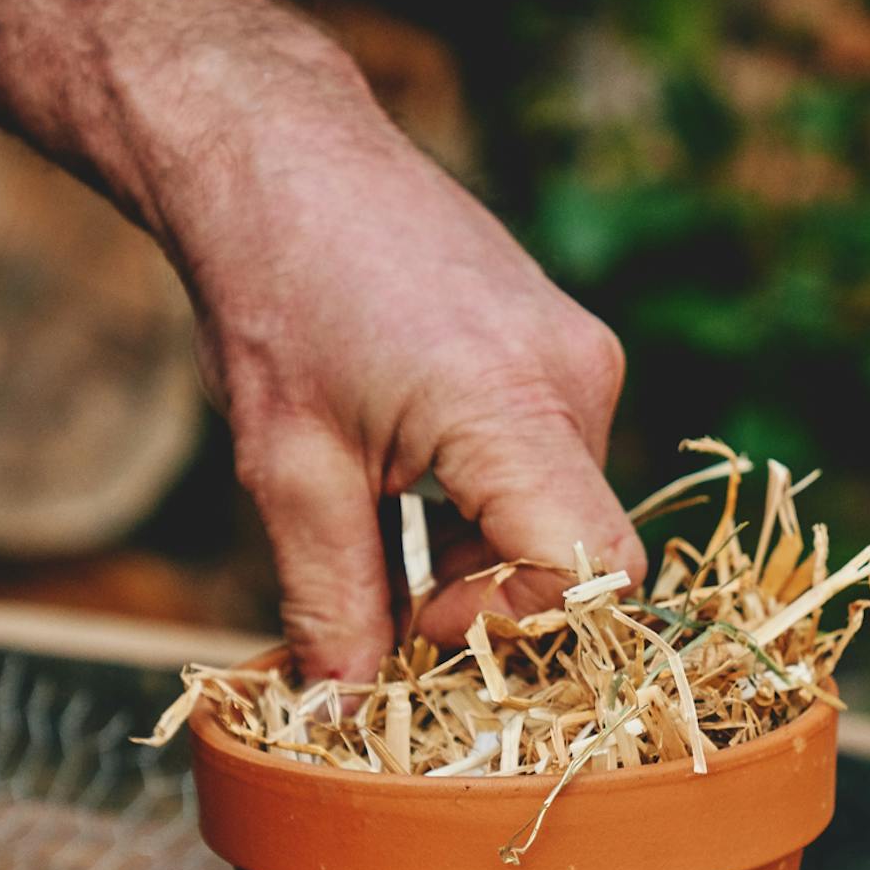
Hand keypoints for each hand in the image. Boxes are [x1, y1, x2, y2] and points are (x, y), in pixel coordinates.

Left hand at [145, 14, 644, 681]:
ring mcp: (579, 355)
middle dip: (492, 602)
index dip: (520, 629)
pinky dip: (492, 504)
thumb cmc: (274, 294)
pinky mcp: (565, 346)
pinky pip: (553, 463)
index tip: (422, 620)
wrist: (274, 152)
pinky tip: (412, 482)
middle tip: (393, 605)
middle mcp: (576, 377)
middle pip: (579, 551)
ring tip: (385, 526)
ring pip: (563, 512)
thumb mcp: (289, 472)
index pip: (595, 573)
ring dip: (487, 554)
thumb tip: (341, 716)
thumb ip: (332, 603)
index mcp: (514, 407)